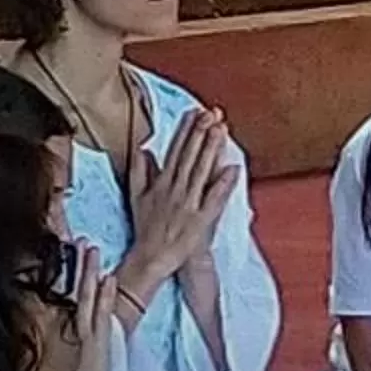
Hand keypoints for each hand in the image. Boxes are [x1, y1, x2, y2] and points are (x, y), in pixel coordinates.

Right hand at [42, 241, 120, 370]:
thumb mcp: (38, 351)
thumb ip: (31, 326)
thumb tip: (26, 303)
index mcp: (40, 322)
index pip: (45, 283)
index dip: (49, 260)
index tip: (48, 235)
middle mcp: (54, 324)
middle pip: (59, 282)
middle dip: (62, 257)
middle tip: (65, 231)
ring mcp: (76, 332)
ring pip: (80, 293)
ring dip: (85, 269)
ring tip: (88, 246)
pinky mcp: (93, 344)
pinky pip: (98, 315)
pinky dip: (103, 296)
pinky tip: (108, 278)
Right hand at [125, 109, 235, 286]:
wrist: (151, 258)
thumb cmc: (146, 229)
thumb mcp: (137, 197)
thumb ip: (140, 172)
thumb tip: (143, 149)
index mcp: (162, 183)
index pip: (176, 151)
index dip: (187, 131)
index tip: (195, 112)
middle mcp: (175, 190)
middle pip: (190, 157)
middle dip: (200, 133)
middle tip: (211, 113)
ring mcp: (189, 203)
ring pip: (202, 171)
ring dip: (211, 150)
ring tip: (221, 130)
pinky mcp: (201, 219)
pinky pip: (214, 198)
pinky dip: (223, 183)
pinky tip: (233, 168)